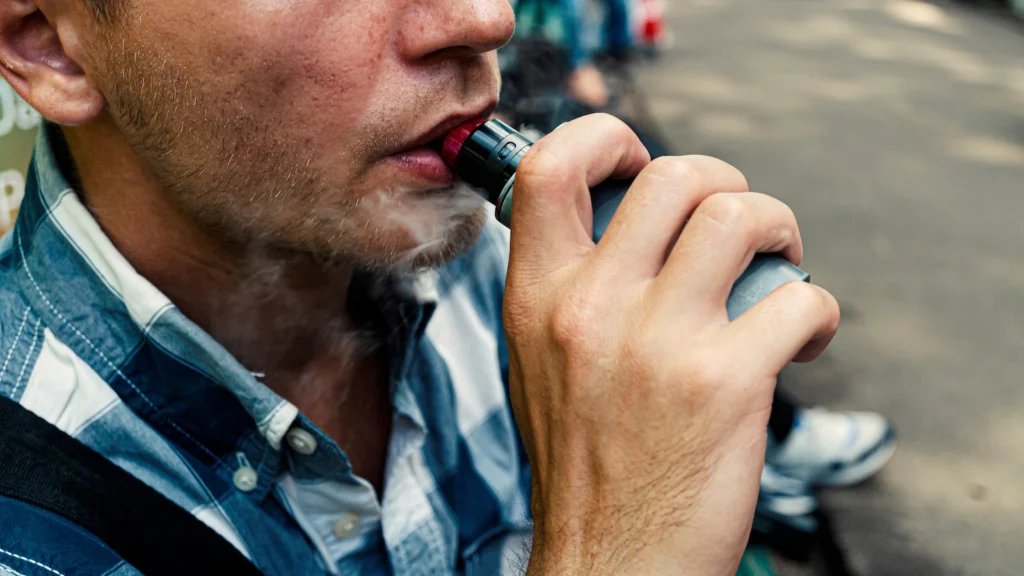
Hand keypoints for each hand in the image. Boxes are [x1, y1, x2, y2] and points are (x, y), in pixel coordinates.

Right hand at [504, 114, 839, 574]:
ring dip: (779, 230)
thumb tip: (626, 226)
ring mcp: (658, 341)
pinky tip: (801, 340)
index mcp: (536, 298)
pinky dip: (815, 314)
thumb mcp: (537, 362)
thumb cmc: (583, 465)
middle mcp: (590, 308)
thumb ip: (567, 289)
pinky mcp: (725, 382)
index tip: (638, 161)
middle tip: (738, 223)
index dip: (604, 137)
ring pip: (741, 215)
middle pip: (674, 175)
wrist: (609, 561)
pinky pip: (798, 300)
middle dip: (725, 182)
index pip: (547, 167)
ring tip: (778, 266)